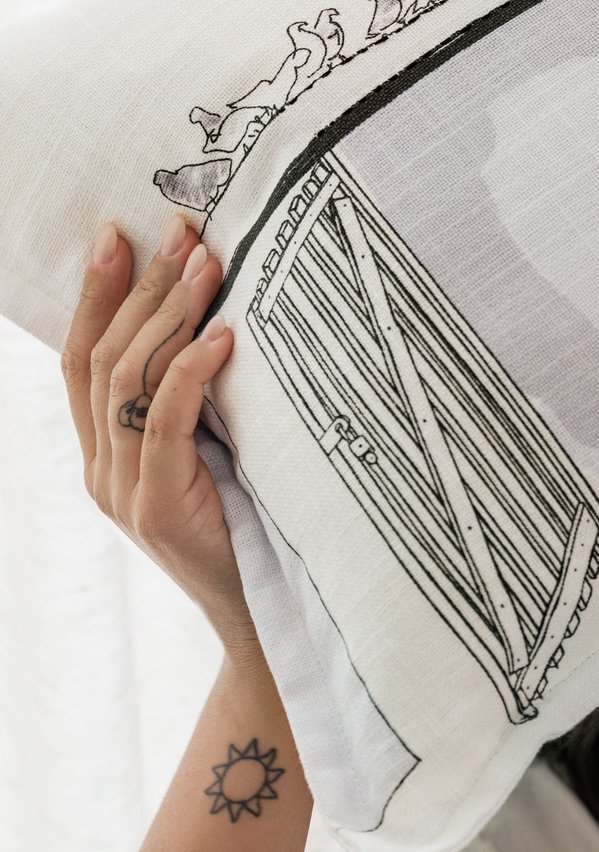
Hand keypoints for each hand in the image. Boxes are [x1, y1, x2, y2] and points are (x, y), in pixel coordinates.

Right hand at [60, 212, 256, 656]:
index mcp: (105, 455)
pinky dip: (191, 370)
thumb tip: (226, 318)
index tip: (118, 232)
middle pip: (101, 357)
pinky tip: (224, 335)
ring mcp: (122, 491)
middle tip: (180, 231)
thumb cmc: (252, 528)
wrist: (263, 620)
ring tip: (209, 265)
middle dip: (139, 286)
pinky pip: (163, 421)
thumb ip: (202, 404)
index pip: (81, 360)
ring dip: (168, 314)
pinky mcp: (156, 508)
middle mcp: (101, 471)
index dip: (93, 293)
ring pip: (125, 380)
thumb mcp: (218, 454)